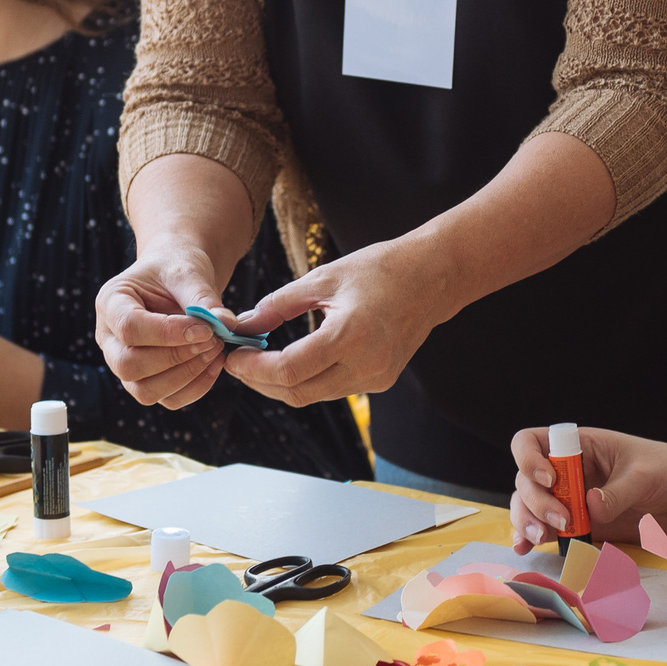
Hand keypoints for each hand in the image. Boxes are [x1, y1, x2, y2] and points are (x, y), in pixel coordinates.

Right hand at [94, 248, 231, 408]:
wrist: (178, 279)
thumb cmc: (177, 268)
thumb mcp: (188, 271)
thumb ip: (203, 297)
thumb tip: (226, 324)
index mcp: (111, 302)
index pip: (129, 328)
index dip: (168, 333)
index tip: (205, 328)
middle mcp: (110, 338)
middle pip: (128, 365)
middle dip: (175, 357)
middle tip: (213, 340)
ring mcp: (125, 363)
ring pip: (145, 390)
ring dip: (186, 375)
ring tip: (216, 350)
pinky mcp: (147, 381)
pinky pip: (168, 399)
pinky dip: (195, 387)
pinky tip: (215, 363)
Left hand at [221, 237, 452, 406]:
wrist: (433, 277)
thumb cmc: (379, 269)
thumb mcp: (323, 278)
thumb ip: (279, 305)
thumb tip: (243, 326)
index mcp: (350, 336)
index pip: (288, 370)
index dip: (253, 369)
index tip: (233, 356)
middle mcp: (366, 365)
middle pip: (297, 393)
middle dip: (261, 382)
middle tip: (239, 362)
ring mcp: (377, 379)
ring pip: (314, 395)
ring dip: (282, 383)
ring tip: (260, 360)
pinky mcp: (382, 381)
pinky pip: (334, 389)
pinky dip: (308, 379)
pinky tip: (293, 360)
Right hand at [507, 425, 666, 554]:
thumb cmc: (665, 470)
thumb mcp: (644, 476)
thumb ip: (618, 492)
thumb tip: (591, 507)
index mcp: (578, 446)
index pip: (531, 442)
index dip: (528, 459)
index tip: (549, 479)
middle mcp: (565, 470)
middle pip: (525, 480)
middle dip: (536, 502)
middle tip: (563, 521)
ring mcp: (567, 498)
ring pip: (528, 505)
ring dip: (528, 522)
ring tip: (543, 538)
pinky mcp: (574, 523)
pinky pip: (544, 527)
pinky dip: (530, 537)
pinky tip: (526, 548)